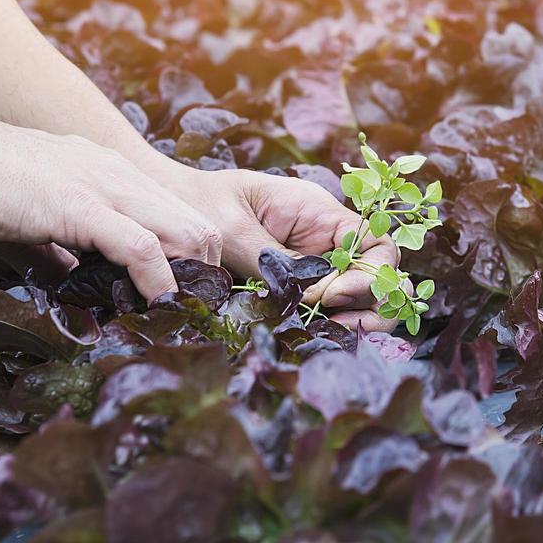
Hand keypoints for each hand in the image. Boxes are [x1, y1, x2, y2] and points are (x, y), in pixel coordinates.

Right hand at [0, 114, 221, 299]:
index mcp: (113, 176)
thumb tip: (71, 282)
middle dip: (207, 275)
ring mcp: (104, 186)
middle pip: (200, 224)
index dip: (193, 262)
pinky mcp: (80, 205)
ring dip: (191, 282)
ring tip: (182, 318)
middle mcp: (120, 175)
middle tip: (192, 317)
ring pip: (185, 231)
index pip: (181, 216)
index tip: (188, 300)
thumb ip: (59, 251)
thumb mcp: (33, 223)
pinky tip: (157, 305)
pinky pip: (140, 245)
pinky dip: (158, 280)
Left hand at [163, 166, 399, 332]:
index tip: (333, 295)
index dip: (369, 274)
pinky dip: (328, 324)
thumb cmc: (198, 206)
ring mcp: (312, 262)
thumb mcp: (234, 230)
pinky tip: (316, 336)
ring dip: (356, 318)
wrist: (166, 209)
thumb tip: (312, 297)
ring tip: (336, 336)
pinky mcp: (294, 284)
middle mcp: (323, 237)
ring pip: (356, 295)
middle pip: (376, 274)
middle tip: (345, 328)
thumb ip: (275, 262)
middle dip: (371, 303)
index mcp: (317, 211)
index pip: (375, 242)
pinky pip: (324, 307)